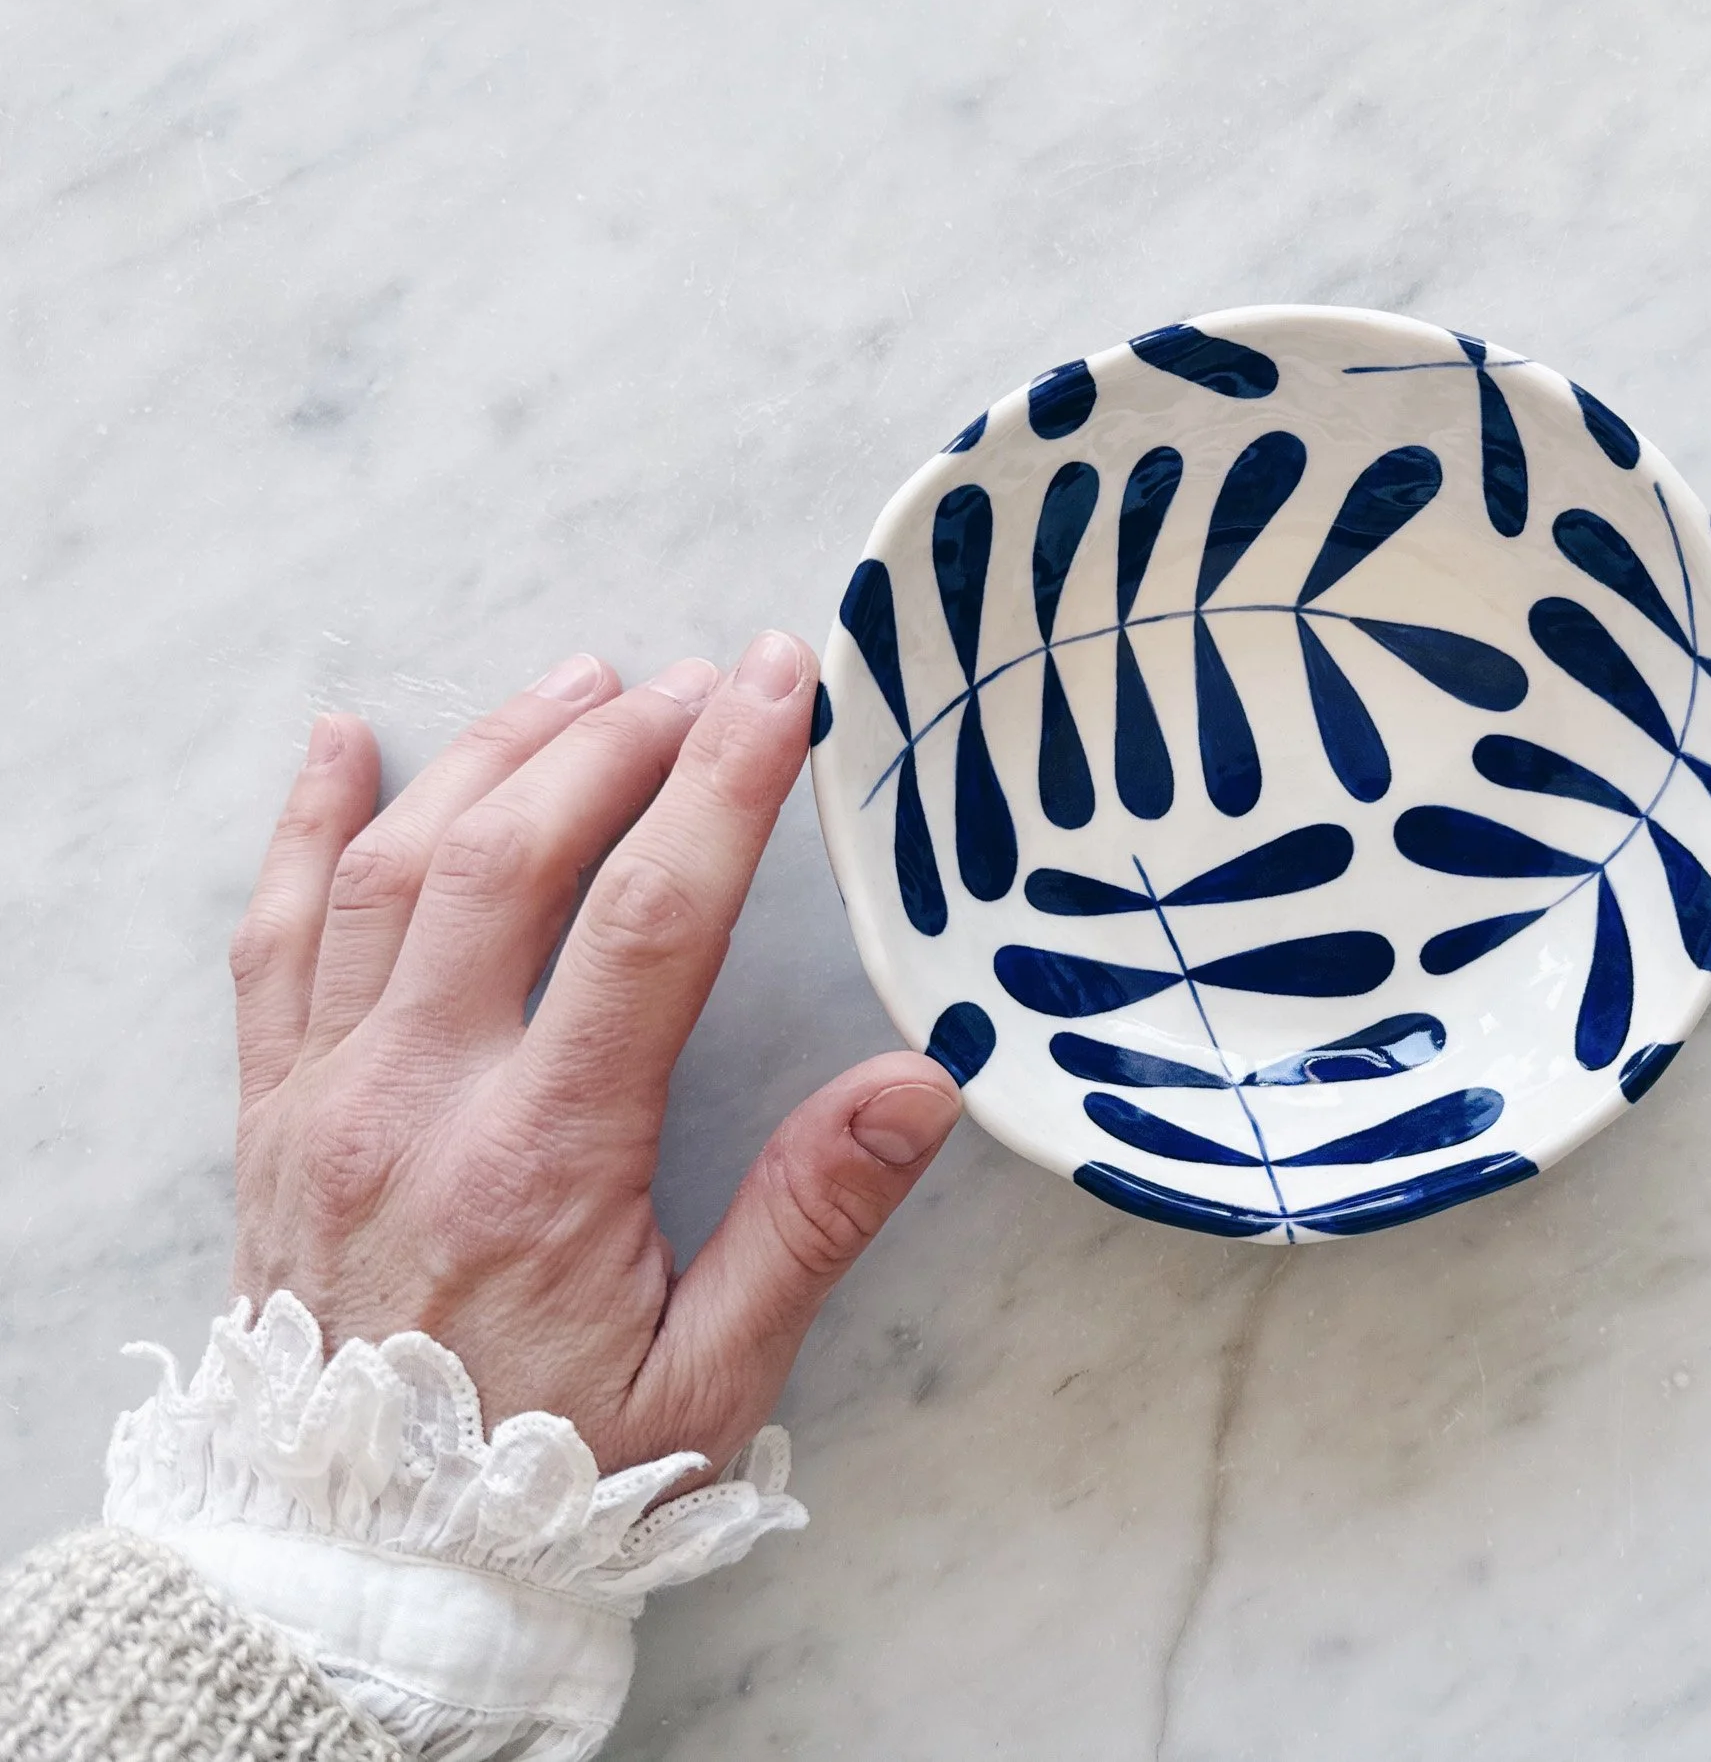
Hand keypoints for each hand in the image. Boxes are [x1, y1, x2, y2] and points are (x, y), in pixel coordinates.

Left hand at [224, 633, 959, 1475]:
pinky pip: (273, 939)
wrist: (358, 1552)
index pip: (649, 921)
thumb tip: (921, 1083)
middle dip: (619, 741)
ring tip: (581, 680)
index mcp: (541, 1160)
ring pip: (392, 871)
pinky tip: (343, 746)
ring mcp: (326, 1096)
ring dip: (491, 753)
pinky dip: (306, 828)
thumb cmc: (551, 1468)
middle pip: (511, 859)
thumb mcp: (712, 1379)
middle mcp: (415, 1102)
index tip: (780, 685)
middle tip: (705, 677)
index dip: (723, 783)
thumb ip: (810, 1220)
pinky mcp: (271, 1111)